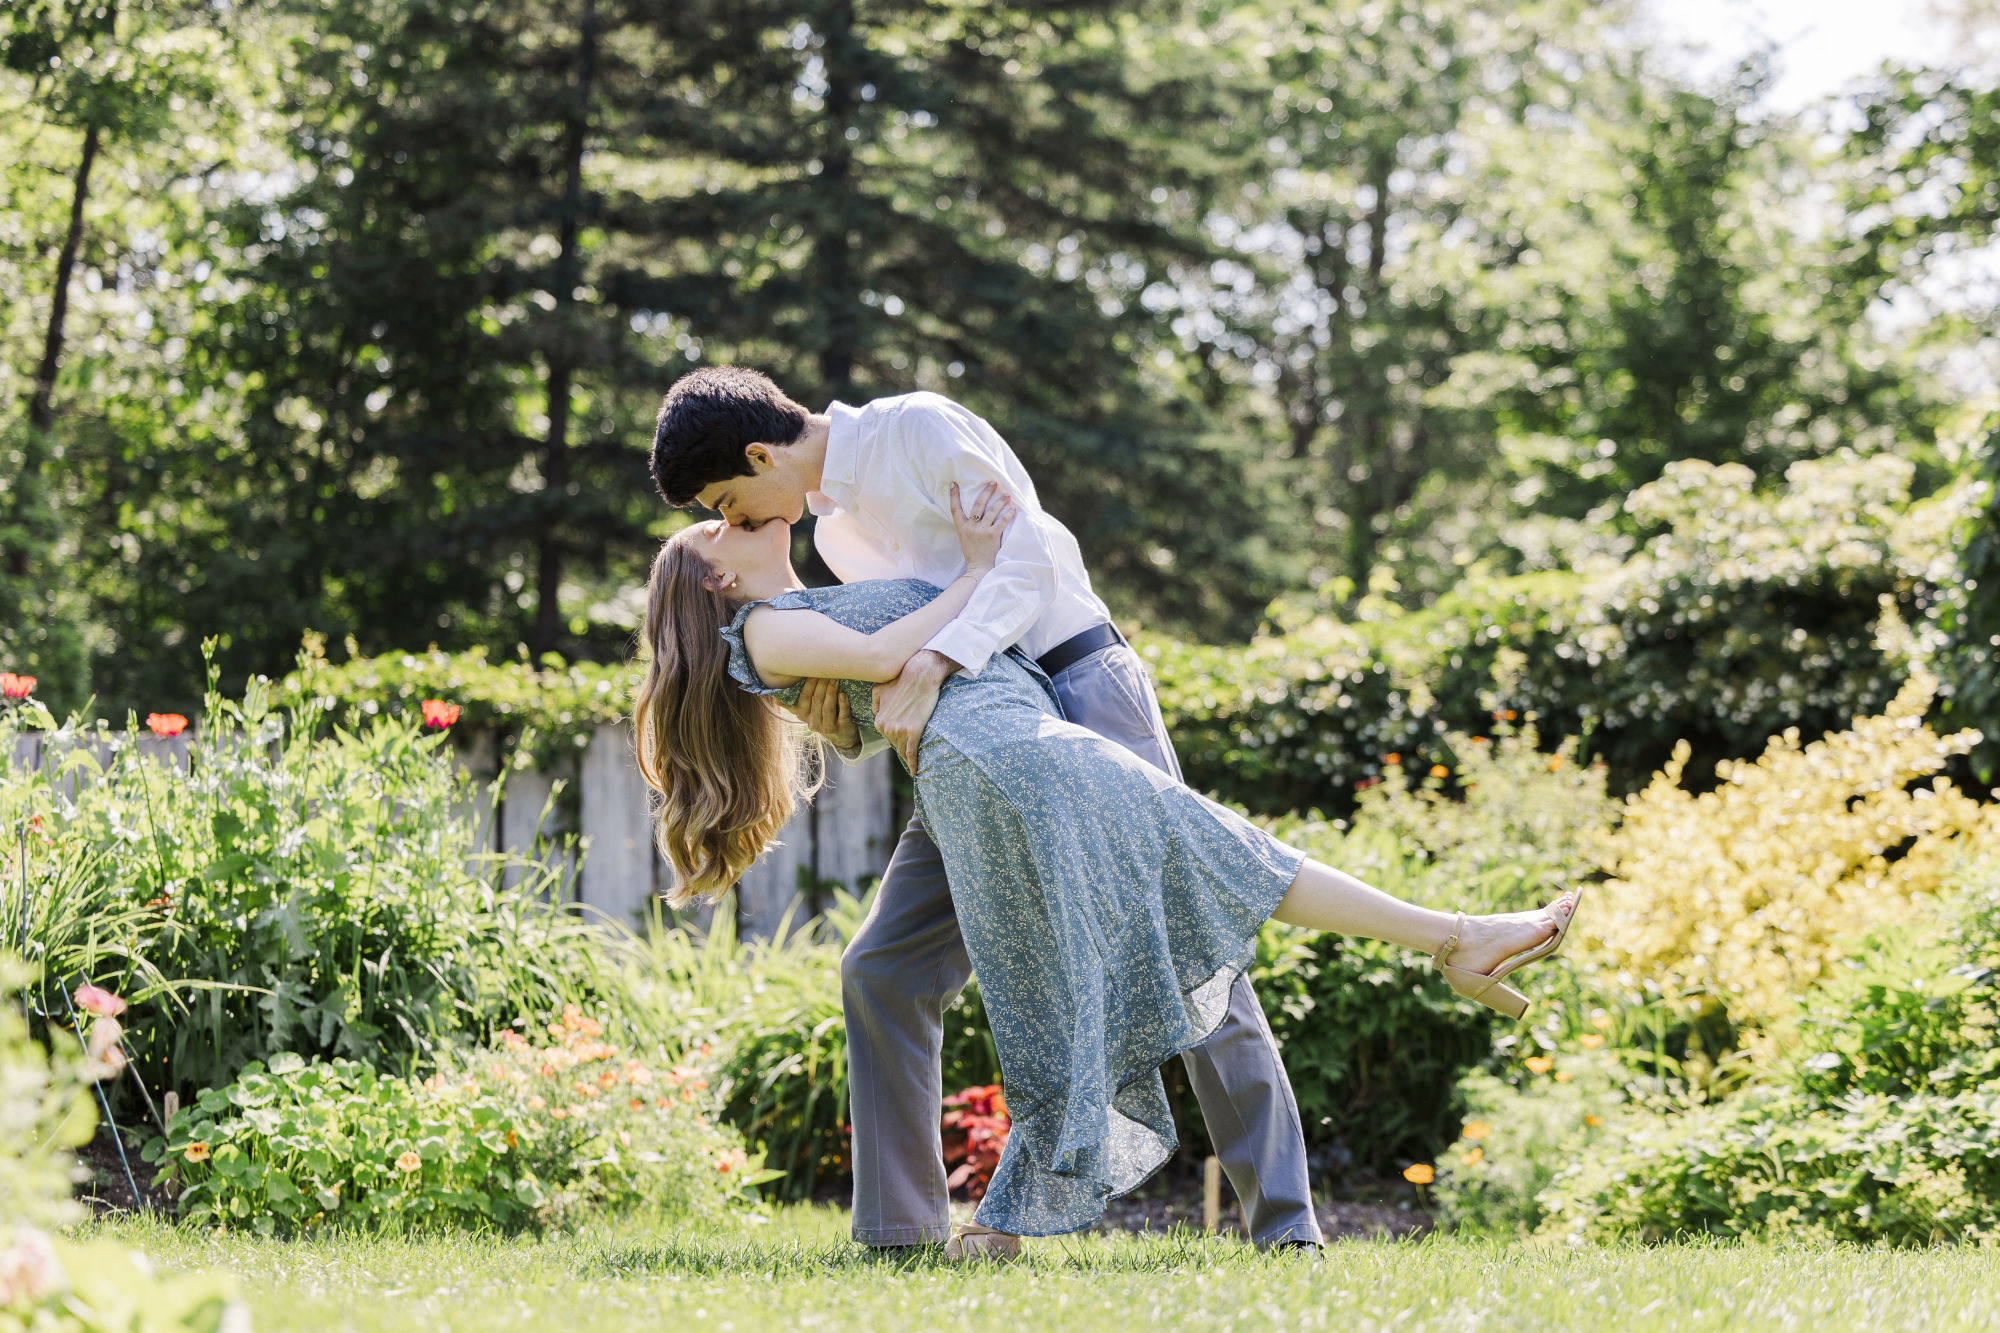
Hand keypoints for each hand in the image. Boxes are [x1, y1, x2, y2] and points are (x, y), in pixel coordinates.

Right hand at [782, 676, 858, 749]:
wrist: (841, 736)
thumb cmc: (822, 718)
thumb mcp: (806, 713)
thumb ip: (792, 705)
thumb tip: (774, 697)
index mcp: (803, 716)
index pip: (804, 698)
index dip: (810, 683)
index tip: (815, 670)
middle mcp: (814, 723)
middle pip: (817, 700)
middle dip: (822, 683)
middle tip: (828, 670)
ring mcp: (828, 727)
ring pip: (828, 707)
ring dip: (831, 690)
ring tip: (835, 678)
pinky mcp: (842, 727)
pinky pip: (843, 714)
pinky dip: (843, 703)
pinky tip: (843, 693)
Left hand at [872, 650, 951, 772]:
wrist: (920, 675)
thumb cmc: (901, 679)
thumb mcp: (879, 689)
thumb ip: (875, 704)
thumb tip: (876, 713)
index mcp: (879, 720)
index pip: (887, 736)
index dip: (896, 738)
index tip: (903, 741)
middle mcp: (887, 728)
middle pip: (895, 744)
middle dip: (902, 746)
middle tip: (910, 751)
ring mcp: (900, 731)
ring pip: (904, 750)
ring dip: (908, 757)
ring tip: (913, 763)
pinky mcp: (913, 732)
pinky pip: (912, 753)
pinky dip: (913, 764)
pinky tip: (914, 771)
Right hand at [950, 480, 1015, 575]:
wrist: (979, 569)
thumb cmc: (974, 554)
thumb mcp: (966, 539)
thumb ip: (970, 526)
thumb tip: (979, 513)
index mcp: (962, 528)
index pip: (955, 509)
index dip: (954, 496)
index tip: (954, 484)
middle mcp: (971, 527)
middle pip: (978, 504)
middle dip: (986, 492)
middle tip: (994, 482)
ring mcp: (982, 531)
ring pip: (992, 511)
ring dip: (1001, 501)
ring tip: (1007, 495)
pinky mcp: (993, 536)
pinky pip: (1002, 521)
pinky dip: (1008, 514)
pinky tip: (1013, 510)